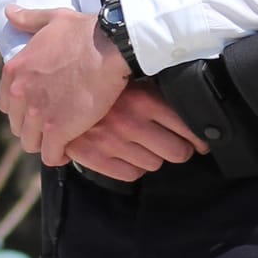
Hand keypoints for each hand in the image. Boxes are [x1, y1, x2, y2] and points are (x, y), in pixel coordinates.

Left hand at [0, 5, 127, 163]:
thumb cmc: (85, 32)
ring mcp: (37, 114)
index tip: (41, 110)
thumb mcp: (52, 19)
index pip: (7, 105)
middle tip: (55, 126)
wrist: (109, 48)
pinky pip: (50, 156)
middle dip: (35, 128)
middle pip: (19, 126)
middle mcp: (20, 94)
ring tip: (62, 140)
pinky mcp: (57, 130)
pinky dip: (59, 156)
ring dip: (46, 144)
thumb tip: (9, 12)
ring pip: (31, 144)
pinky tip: (70, 150)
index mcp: (15, 70)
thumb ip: (28, 19)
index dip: (24, 110)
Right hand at [63, 84, 207, 182]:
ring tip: (146, 147)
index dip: (198, 140)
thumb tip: (192, 119)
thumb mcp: (133, 82)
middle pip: (178, 152)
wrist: (57, 88)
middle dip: (180, 150)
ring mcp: (112, 141)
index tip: (200, 143)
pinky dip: (134, 169)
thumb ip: (159, 97)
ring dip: (154, 158)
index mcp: (144, 100)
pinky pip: (131, 175)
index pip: (187, 129)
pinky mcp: (95, 156)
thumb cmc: (101, 84)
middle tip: (176, 146)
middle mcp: (131, 122)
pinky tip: (130, 156)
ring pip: (155, 165)